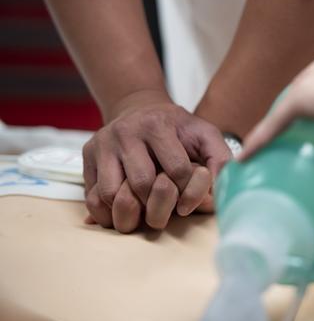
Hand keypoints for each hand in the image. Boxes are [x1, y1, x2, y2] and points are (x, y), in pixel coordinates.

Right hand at [83, 90, 230, 228]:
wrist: (140, 107)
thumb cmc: (178, 128)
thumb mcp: (205, 134)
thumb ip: (221, 159)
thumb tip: (218, 195)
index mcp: (158, 125)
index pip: (175, 170)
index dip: (187, 192)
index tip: (188, 201)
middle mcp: (126, 132)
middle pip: (141, 185)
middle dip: (157, 204)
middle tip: (166, 211)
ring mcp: (102, 144)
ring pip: (112, 193)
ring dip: (130, 211)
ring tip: (145, 212)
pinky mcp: (86, 156)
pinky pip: (91, 196)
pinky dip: (107, 213)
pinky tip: (124, 211)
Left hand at [239, 50, 313, 184]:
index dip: (313, 104)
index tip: (308, 123)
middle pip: (300, 91)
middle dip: (289, 114)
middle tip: (280, 139)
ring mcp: (313, 78)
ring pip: (284, 106)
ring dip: (269, 128)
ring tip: (256, 150)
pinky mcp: (302, 96)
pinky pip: (275, 121)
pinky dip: (261, 139)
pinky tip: (248, 156)